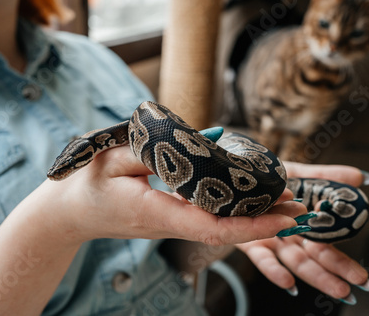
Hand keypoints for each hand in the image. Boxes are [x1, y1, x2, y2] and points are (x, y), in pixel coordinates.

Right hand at [42, 145, 307, 245]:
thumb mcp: (112, 158)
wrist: (68, 214)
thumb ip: (154, 147)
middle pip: (225, 233)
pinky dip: (234, 215)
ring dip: (254, 220)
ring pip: (219, 230)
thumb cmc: (86, 185)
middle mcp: (168, 225)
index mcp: (156, 213)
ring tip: (286, 203)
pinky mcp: (169, 220)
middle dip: (265, 224)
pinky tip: (250, 201)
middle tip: (300, 207)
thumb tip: (208, 136)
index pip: (213, 227)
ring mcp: (170, 226)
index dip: (252, 225)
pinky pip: (207, 222)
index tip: (285, 218)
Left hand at [236, 162, 368, 303]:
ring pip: (295, 262)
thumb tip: (361, 177)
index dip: (343, 262)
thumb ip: (326, 177)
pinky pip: (262, 258)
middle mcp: (287, 236)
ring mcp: (269, 241)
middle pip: (315, 258)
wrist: (235, 173)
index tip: (362, 277)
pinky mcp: (248, 242)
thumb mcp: (298, 173)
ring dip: (316, 276)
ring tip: (337, 289)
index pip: (327, 247)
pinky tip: (288, 283)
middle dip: (337, 272)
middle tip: (359, 284)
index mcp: (302, 224)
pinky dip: (275, 270)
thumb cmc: (267, 176)